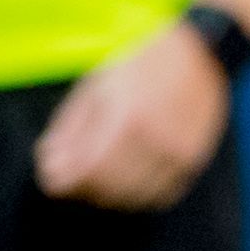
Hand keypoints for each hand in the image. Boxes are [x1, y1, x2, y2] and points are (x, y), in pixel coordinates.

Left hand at [35, 19, 233, 209]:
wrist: (200, 52)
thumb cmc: (141, 64)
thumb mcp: (95, 86)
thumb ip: (69, 128)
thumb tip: (49, 164)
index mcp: (127, 117)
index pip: (86, 173)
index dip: (64, 181)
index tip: (55, 178)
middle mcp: (156, 139)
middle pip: (108, 190)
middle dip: (84, 187)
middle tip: (76, 174)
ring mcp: (179, 152)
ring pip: (134, 198)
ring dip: (111, 194)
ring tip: (104, 174)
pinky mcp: (194, 159)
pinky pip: (162, 196)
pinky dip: (141, 193)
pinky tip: (133, 176)